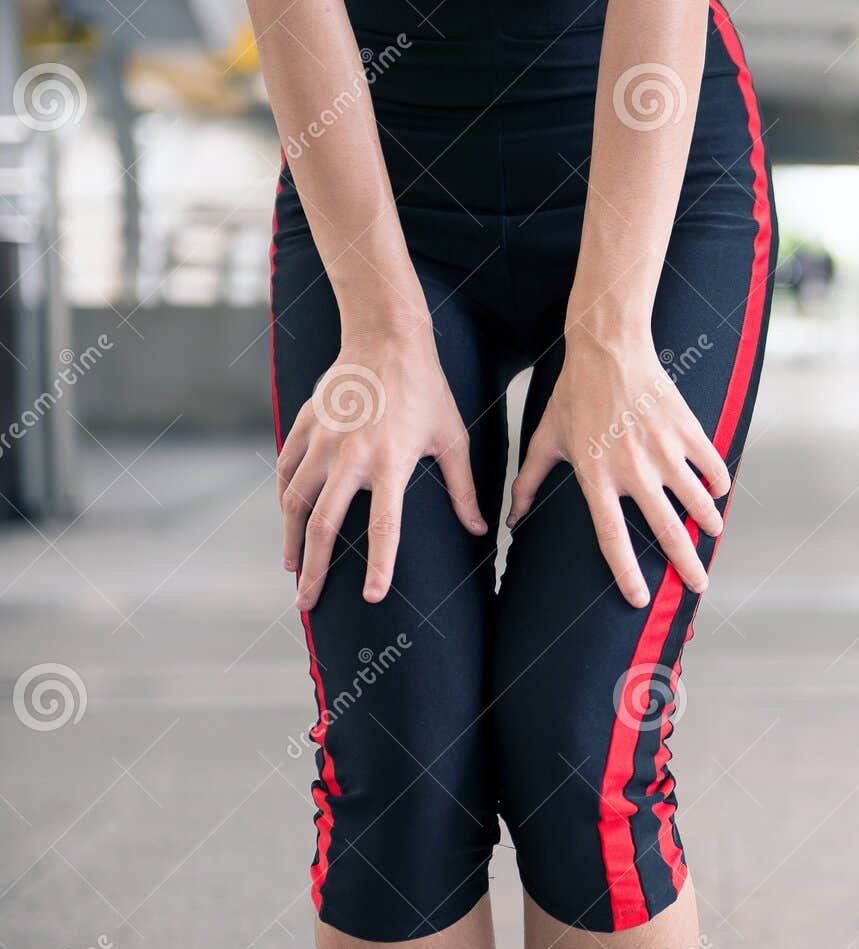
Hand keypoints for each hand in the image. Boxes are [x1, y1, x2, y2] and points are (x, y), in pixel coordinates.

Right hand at [277, 327, 486, 609]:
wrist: (385, 337)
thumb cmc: (426, 389)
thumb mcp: (453, 437)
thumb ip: (464, 489)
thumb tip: (480, 530)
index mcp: (391, 460)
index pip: (383, 526)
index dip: (379, 565)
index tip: (371, 597)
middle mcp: (351, 453)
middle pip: (323, 524)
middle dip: (315, 570)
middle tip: (308, 605)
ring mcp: (322, 438)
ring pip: (294, 501)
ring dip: (292, 541)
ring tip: (294, 571)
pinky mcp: (304, 424)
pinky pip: (285, 471)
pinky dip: (283, 501)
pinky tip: (288, 523)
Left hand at [507, 328, 729, 607]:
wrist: (608, 346)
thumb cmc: (573, 394)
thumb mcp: (545, 439)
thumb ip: (527, 482)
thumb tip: (510, 520)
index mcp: (596, 476)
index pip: (612, 537)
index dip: (627, 572)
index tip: (640, 599)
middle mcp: (633, 469)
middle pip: (668, 529)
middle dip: (687, 564)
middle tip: (699, 585)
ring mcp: (663, 449)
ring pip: (698, 500)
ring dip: (708, 522)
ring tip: (712, 534)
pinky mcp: (685, 428)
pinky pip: (712, 465)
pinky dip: (718, 482)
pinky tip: (717, 491)